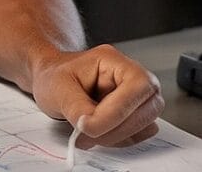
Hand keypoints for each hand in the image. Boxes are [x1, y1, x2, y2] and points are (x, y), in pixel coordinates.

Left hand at [30, 44, 163, 147]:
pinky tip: (97, 134)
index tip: (89, 125)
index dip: (117, 111)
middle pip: (148, 108)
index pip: (136, 85)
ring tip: (87, 134)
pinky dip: (118, 141)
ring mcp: (136, 97)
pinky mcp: (135, 116)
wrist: (52, 81)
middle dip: (116, 128)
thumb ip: (76, 107)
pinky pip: (139, 135)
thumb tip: (91, 125)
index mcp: (113, 60)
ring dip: (116, 137)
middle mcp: (130, 76)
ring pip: (146, 125)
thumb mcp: (57, 87)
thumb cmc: (56, 76)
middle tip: (86, 134)